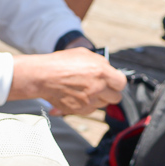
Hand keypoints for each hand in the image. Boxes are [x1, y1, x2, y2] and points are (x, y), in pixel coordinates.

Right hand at [9, 48, 125, 115]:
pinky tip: (78, 95)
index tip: (113, 81)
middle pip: (116, 98)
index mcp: (101, 72)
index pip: (121, 83)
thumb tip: (109, 69)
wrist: (43, 77)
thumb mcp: (84, 54)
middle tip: (103, 88)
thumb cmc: (62, 63)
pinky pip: (91, 110)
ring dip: (99, 99)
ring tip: (86, 90)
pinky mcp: (81, 111)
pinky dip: (88, 105)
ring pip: (103, 105)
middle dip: (110, 93)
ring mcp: (90, 101)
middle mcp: (98, 88)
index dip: (117, 82)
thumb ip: (100, 62)